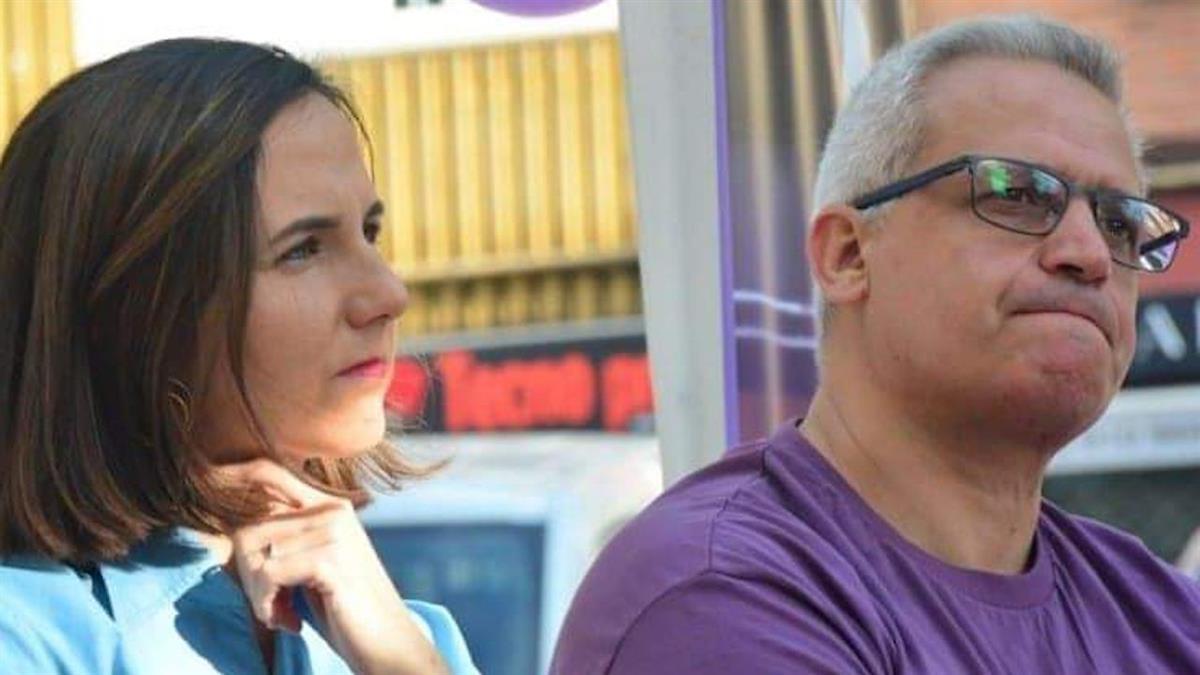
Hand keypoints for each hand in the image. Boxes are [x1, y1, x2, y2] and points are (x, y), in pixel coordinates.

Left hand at [220, 459, 447, 674]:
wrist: (389, 642)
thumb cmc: (345, 609)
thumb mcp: (311, 566)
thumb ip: (283, 540)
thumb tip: (230, 522)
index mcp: (330, 506)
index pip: (268, 474)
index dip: (231, 478)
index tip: (207, 482)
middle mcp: (333, 510)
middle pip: (249, 525)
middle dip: (244, 572)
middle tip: (268, 603)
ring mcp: (334, 532)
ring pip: (254, 553)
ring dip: (257, 595)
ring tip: (280, 614)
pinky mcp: (329, 560)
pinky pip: (267, 574)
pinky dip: (266, 605)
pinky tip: (287, 622)